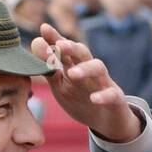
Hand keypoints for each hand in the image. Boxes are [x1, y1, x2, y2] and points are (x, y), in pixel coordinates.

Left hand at [31, 21, 140, 142]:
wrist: (108, 123)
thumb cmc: (83, 100)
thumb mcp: (62, 86)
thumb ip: (50, 68)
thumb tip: (36, 43)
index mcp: (76, 67)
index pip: (65, 50)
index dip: (55, 38)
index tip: (44, 28)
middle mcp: (91, 71)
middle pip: (83, 53)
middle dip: (71, 47)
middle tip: (59, 46)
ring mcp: (104, 83)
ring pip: (98, 68)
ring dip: (85, 69)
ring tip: (72, 74)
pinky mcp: (116, 99)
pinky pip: (112, 95)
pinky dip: (103, 96)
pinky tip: (94, 99)